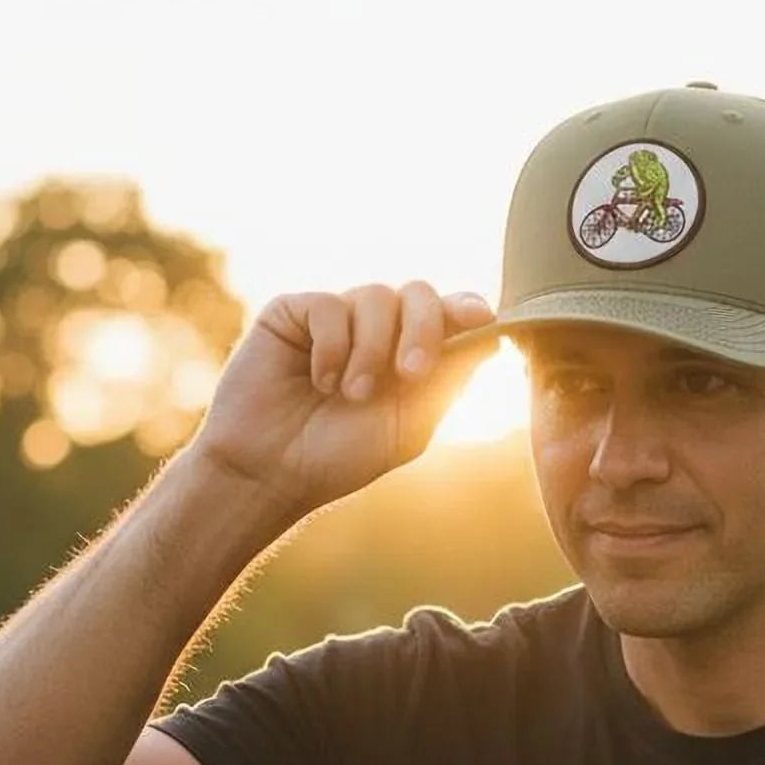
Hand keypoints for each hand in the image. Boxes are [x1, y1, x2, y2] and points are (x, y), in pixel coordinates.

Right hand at [192, 282, 495, 518]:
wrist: (273, 471)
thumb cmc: (339, 458)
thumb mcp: (406, 426)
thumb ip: (446, 381)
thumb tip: (492, 335)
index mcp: (409, 356)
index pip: (447, 315)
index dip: (467, 308)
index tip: (481, 319)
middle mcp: (376, 330)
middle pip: (418, 293)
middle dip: (423, 328)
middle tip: (411, 373)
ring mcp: (336, 317)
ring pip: (375, 296)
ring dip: (370, 351)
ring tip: (351, 395)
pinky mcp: (295, 311)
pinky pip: (330, 306)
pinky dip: (332, 348)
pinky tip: (319, 382)